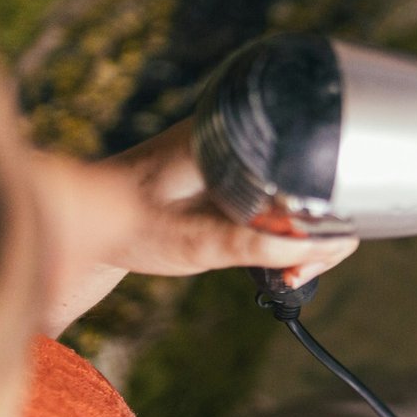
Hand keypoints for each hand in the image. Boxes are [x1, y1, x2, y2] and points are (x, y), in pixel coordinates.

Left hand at [34, 121, 356, 335]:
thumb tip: (311, 249)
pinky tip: (281, 261)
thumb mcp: (190, 241)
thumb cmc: (127, 222)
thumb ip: (250, 244)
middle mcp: (247, 145)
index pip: (312, 167)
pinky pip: (285, 205)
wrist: (88, 218)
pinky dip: (289, 235)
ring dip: (309, 239)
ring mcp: (247, 163)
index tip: (307, 256)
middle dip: (322, 234)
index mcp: (236, 142)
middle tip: (297, 273)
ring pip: (306, 198)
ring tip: (290, 274)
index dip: (327, 212)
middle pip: (318, 184)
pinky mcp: (243, 182)